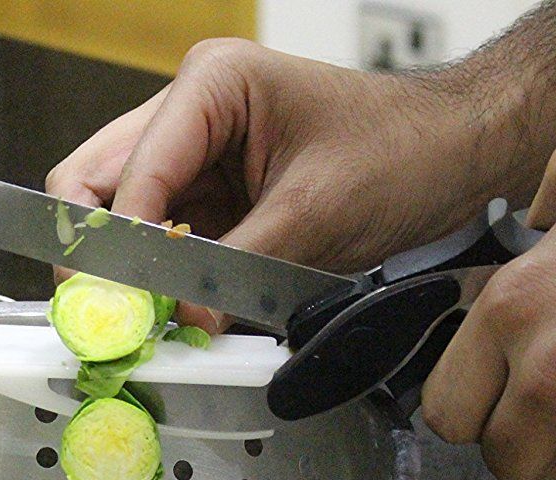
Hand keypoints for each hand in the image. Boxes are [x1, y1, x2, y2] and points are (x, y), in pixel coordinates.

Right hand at [45, 39, 511, 331]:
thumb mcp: (317, 214)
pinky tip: (177, 309)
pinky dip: (164, 277)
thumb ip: (237, 267)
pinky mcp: (212, 194)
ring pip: (120, 215)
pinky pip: (163, 238)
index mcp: (211, 84)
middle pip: (96, 184)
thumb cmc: (405, 150)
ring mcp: (196, 152)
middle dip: (98, 254)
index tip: (121, 306)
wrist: (460, 154)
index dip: (118, 246)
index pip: (127, 172)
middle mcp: (189, 110)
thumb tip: (181, 318)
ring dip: (129, 269)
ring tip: (145, 319)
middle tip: (106, 317)